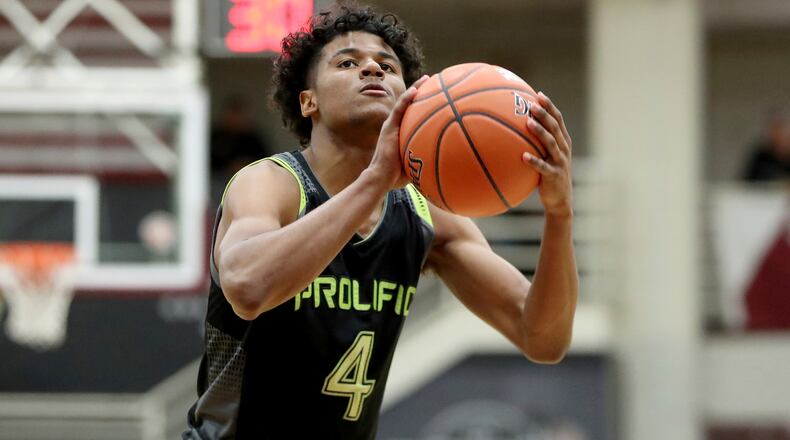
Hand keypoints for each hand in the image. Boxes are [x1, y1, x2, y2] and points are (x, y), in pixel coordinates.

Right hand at [369, 74, 429, 189]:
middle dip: (422, 92)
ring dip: (416, 89)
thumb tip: (446, 164)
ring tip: (428, 78)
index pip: (414, 115)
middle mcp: (395, 127)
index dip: (424, 104)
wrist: (381, 178)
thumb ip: (426, 160)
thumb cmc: (397, 177)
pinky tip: (417, 89)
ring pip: (404, 102)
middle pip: (410, 105)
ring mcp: (391, 125)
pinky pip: (399, 108)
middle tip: (436, 82)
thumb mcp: (415, 166)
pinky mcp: (388, 127)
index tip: (437, 96)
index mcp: (401, 134)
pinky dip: (407, 98)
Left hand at [524, 92, 573, 216]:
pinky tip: (522, 157)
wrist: (559, 200)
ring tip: (528, 123)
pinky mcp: (554, 176)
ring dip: (540, 132)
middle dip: (545, 114)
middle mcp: (564, 149)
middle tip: (532, 105)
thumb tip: (515, 130)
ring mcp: (560, 162)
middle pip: (555, 127)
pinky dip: (534, 161)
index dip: (550, 107)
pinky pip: (543, 167)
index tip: (539, 95)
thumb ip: (536, 144)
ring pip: (551, 143)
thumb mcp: (545, 157)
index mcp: (563, 142)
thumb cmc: (548, 176)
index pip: (558, 120)